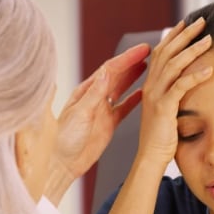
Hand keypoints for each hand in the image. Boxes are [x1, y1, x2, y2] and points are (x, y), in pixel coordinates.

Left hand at [52, 44, 149, 177]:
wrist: (62, 163)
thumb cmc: (64, 139)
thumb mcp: (80, 113)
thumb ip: (94, 94)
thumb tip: (107, 73)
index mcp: (85, 91)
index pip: (110, 69)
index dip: (127, 58)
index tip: (142, 50)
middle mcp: (94, 98)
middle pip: (117, 75)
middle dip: (133, 62)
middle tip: (150, 52)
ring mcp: (102, 111)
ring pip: (121, 89)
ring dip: (134, 77)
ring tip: (148, 67)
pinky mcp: (108, 125)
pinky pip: (124, 109)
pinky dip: (134, 100)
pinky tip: (144, 94)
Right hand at [137, 17, 213, 167]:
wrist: (150, 157)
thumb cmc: (161, 138)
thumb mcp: (166, 111)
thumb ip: (173, 95)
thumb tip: (187, 84)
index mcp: (150, 85)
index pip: (160, 52)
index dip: (172, 36)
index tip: (185, 23)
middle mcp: (150, 86)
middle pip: (166, 52)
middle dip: (184, 35)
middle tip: (201, 22)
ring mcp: (155, 96)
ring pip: (173, 65)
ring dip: (192, 50)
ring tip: (209, 39)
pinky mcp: (163, 108)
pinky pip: (180, 86)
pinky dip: (195, 76)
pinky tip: (209, 70)